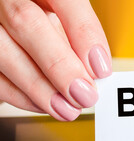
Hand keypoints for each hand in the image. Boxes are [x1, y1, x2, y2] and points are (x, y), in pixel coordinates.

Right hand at [0, 0, 111, 120]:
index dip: (84, 32)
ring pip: (4, 51)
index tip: (101, 69)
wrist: (6, 17)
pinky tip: (42, 103)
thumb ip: (76, 34)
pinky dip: (19, 94)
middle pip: (27, 23)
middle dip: (61, 66)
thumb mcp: (59, 15)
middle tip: (85, 95)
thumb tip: (95, 69)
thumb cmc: (38, 18)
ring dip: (40, 88)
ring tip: (67, 108)